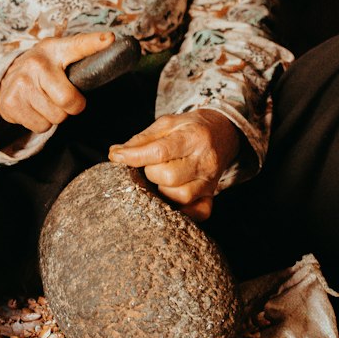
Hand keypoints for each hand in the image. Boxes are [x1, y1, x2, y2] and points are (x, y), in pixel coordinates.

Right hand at [0, 31, 115, 133]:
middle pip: (69, 100)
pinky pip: (40, 127)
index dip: (95, 42)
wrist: (3, 80)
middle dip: (71, 106)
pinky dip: (40, 122)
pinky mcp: (11, 103)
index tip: (110, 39)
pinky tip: (33, 108)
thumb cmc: (41, 68)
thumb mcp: (59, 53)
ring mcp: (22, 84)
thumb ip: (83, 49)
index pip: (78, 45)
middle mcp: (36, 64)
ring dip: (54, 115)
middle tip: (61, 97)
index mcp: (54, 49)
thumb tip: (110, 40)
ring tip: (44, 101)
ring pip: (55, 118)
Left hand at [108, 109, 240, 221]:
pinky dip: (181, 211)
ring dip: (162, 191)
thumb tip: (115, 154)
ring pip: (180, 197)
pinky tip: (171, 199)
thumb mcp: (167, 124)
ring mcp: (210, 181)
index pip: (160, 151)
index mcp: (193, 137)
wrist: (223, 133)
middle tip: (151, 165)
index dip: (135, 156)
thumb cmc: (190, 128)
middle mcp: (205, 161)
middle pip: (168, 177)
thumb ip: (141, 139)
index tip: (117, 157)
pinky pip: (197, 213)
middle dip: (151, 172)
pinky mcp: (212, 196)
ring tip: (161, 179)